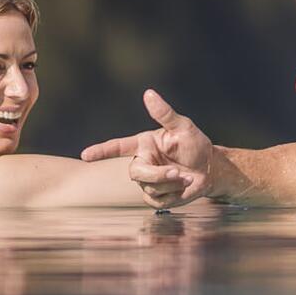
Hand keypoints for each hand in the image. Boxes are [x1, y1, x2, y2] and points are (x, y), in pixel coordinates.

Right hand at [80, 89, 215, 208]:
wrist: (209, 169)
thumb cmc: (195, 145)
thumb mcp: (183, 127)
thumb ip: (164, 113)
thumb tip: (149, 94)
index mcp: (144, 144)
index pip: (118, 147)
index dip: (101, 151)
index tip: (85, 155)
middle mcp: (142, 162)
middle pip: (136, 173)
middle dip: (158, 175)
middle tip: (178, 173)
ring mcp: (147, 181)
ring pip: (149, 187)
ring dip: (172, 184)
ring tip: (187, 176)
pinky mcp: (155, 197)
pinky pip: (157, 200)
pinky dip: (173, 195)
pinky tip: (183, 187)